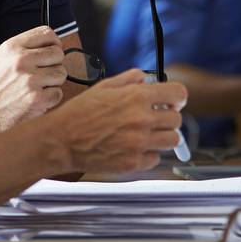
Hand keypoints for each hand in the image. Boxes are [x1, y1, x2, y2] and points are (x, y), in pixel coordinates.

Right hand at [0, 26, 68, 137]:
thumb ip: (22, 49)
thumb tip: (49, 46)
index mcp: (12, 47)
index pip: (47, 33)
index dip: (54, 43)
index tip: (51, 52)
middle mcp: (21, 60)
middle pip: (58, 54)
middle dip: (54, 64)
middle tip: (43, 74)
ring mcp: (30, 80)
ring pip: (61, 74)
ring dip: (53, 83)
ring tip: (36, 88)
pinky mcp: (36, 99)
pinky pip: (58, 94)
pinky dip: (50, 99)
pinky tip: (34, 100)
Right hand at [50, 70, 188, 173]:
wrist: (61, 140)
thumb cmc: (79, 113)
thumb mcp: (103, 87)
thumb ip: (130, 79)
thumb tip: (147, 79)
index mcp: (136, 97)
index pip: (178, 94)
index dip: (177, 97)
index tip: (172, 101)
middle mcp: (141, 120)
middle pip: (177, 119)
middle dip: (168, 117)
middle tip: (154, 119)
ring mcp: (139, 143)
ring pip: (172, 140)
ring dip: (162, 136)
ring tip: (146, 134)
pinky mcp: (133, 162)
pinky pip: (155, 158)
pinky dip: (148, 153)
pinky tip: (133, 147)